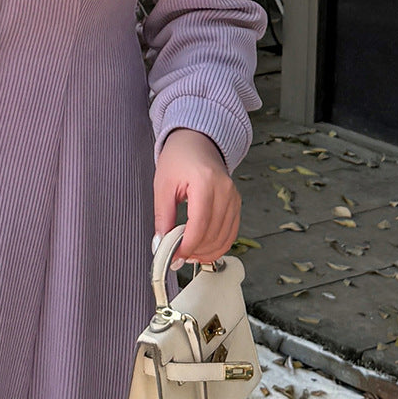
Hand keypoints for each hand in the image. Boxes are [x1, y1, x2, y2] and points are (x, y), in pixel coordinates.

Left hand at [153, 127, 240, 269]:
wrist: (197, 142)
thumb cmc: (179, 158)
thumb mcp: (163, 185)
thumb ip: (162, 216)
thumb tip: (161, 244)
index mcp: (205, 182)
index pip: (200, 224)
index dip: (188, 246)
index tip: (174, 256)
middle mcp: (224, 190)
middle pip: (214, 234)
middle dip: (196, 251)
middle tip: (177, 257)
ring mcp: (233, 197)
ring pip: (225, 237)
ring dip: (207, 252)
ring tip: (189, 254)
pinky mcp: (236, 203)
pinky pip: (231, 232)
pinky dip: (218, 245)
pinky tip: (203, 248)